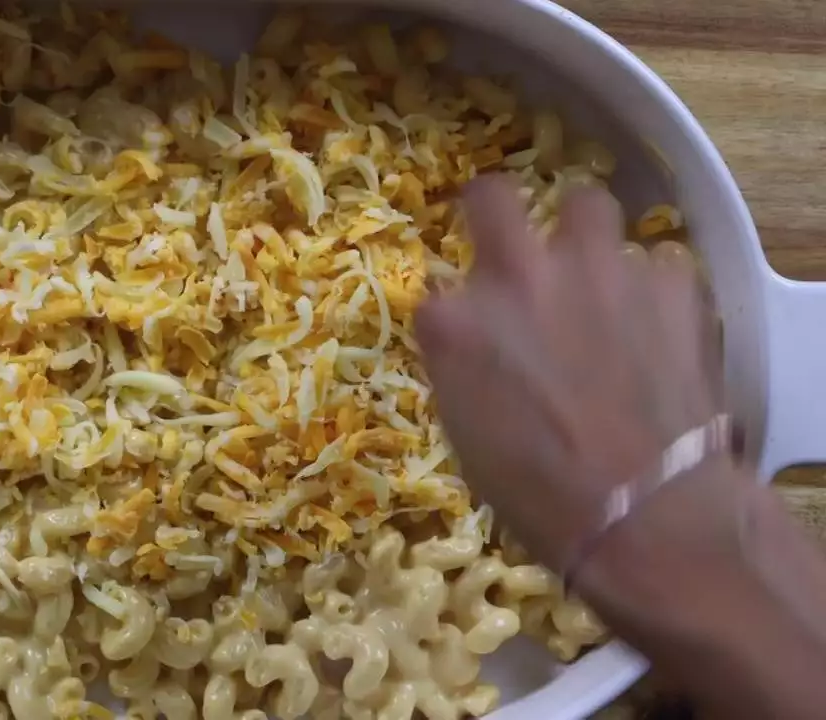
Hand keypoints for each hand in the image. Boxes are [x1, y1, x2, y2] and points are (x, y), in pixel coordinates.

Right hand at [415, 176, 721, 571]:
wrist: (643, 513)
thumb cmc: (539, 495)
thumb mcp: (468, 432)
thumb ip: (465, 366)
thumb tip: (476, 345)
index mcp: (456, 324)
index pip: (435, 289)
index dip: (453, 308)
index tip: (466, 325)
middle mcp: (519, 277)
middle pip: (492, 197)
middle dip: (496, 208)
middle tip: (514, 240)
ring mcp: (597, 270)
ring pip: (587, 205)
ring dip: (585, 235)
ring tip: (597, 273)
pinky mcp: (669, 282)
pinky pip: (658, 261)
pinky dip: (652, 287)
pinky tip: (657, 324)